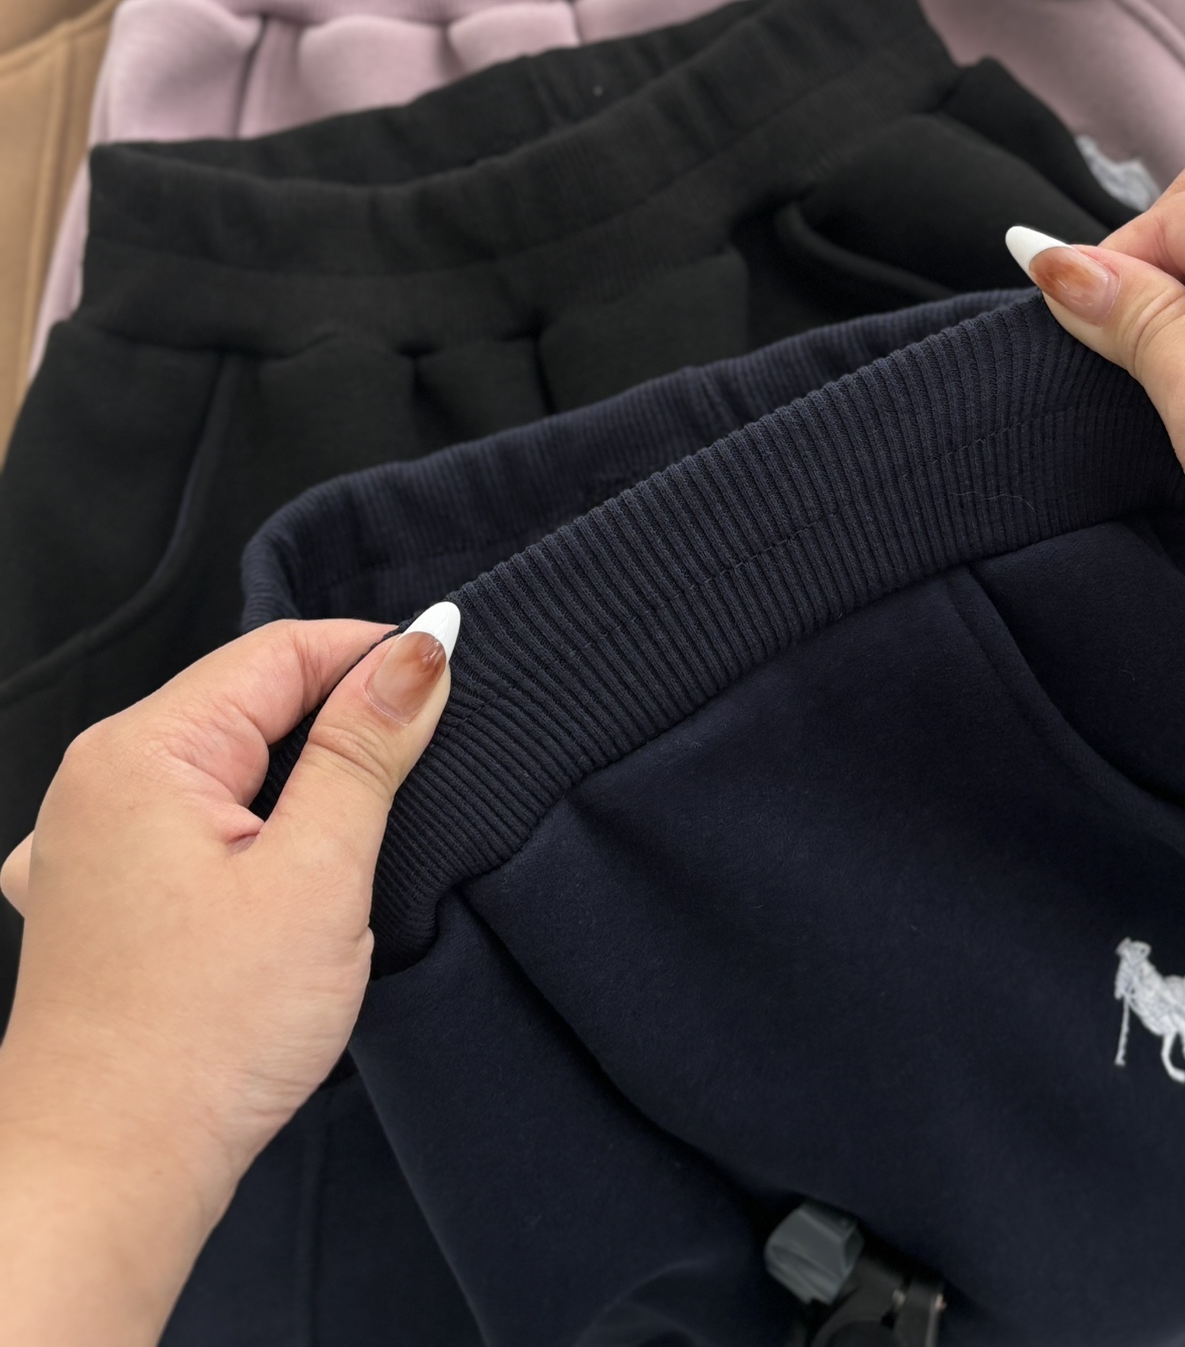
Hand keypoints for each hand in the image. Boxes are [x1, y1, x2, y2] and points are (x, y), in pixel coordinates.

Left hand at [0, 609, 455, 1346]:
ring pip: (221, 763)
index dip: (374, 655)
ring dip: (296, 779)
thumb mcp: (317, 876)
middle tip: (426, 764)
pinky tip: (280, 872)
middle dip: (340, 719)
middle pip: (247, 700)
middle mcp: (99, 778)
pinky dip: (246, 826)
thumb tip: (419, 650)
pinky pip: (187, 820)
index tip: (453, 676)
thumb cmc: (204, 1040)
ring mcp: (86, 840)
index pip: (280, 650)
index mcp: (144, 751)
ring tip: (365, 825)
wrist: (104, 1179)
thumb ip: (367, 750)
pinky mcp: (96, 896)